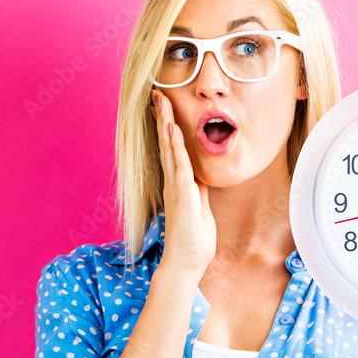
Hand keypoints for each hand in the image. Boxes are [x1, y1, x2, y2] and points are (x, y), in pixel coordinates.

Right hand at [150, 89, 215, 282]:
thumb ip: (199, 191)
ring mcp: (176, 187)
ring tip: (160, 101)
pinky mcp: (182, 194)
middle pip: (166, 143)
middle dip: (162, 117)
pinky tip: (172, 128)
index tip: (165, 107)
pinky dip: (175, 145)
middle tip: (156, 94)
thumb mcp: (201, 209)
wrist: (186, 263)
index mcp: (179, 184)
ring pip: (169, 148)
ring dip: (165, 123)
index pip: (173, 150)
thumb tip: (200, 176)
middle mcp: (173, 182)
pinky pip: (180, 164)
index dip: (169, 128)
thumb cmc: (194, 241)